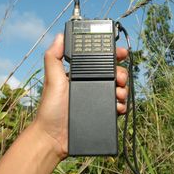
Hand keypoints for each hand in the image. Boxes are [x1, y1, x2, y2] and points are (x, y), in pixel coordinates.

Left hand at [34, 34, 127, 160]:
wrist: (53, 137)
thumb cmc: (50, 108)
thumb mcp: (51, 79)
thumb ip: (54, 57)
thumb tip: (60, 36)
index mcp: (81, 75)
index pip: (100, 60)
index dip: (113, 55)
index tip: (121, 53)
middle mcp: (91, 85)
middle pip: (114, 73)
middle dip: (121, 73)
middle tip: (119, 78)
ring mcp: (98, 99)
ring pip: (119, 89)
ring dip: (123, 89)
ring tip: (118, 94)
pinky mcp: (103, 113)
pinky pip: (119, 106)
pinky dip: (122, 105)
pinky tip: (117, 106)